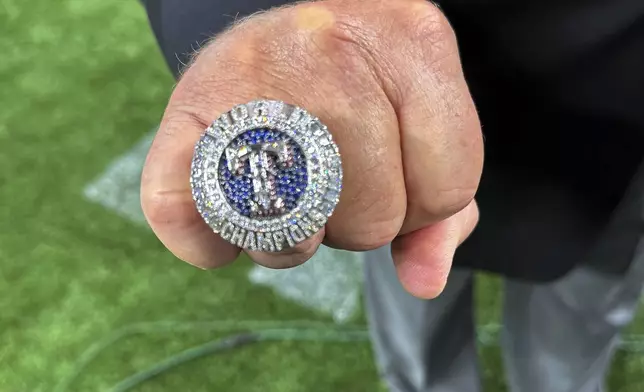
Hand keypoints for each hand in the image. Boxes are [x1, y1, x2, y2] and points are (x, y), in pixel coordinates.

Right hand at [141, 0, 482, 297]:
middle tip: (331, 171)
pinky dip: (216, 245)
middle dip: (359, 218)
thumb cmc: (358, 84)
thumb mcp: (418, 118)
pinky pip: (197, 230)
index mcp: (407, 37)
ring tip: (286, 185)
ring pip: (297, 236)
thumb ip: (440, 207)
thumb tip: (424, 282)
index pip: (447, 188)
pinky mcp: (183, 113)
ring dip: (296, 237)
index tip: (391, 164)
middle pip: (376, 218)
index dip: (421, 201)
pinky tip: (232, 206)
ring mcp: (250, 78)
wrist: (278, 33)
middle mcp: (329, 47)